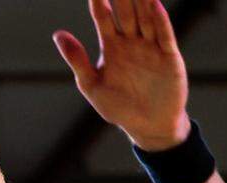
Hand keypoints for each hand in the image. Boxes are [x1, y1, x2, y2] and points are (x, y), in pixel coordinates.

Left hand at [53, 0, 189, 149]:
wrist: (148, 125)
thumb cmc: (118, 107)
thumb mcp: (92, 85)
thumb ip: (77, 59)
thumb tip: (58, 34)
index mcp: (112, 46)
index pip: (103, 16)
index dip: (98, 0)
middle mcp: (132, 41)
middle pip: (126, 11)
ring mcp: (151, 46)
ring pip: (145, 17)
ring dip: (142, 0)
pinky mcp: (169, 56)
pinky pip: (164, 34)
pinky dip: (159, 19)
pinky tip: (153, 3)